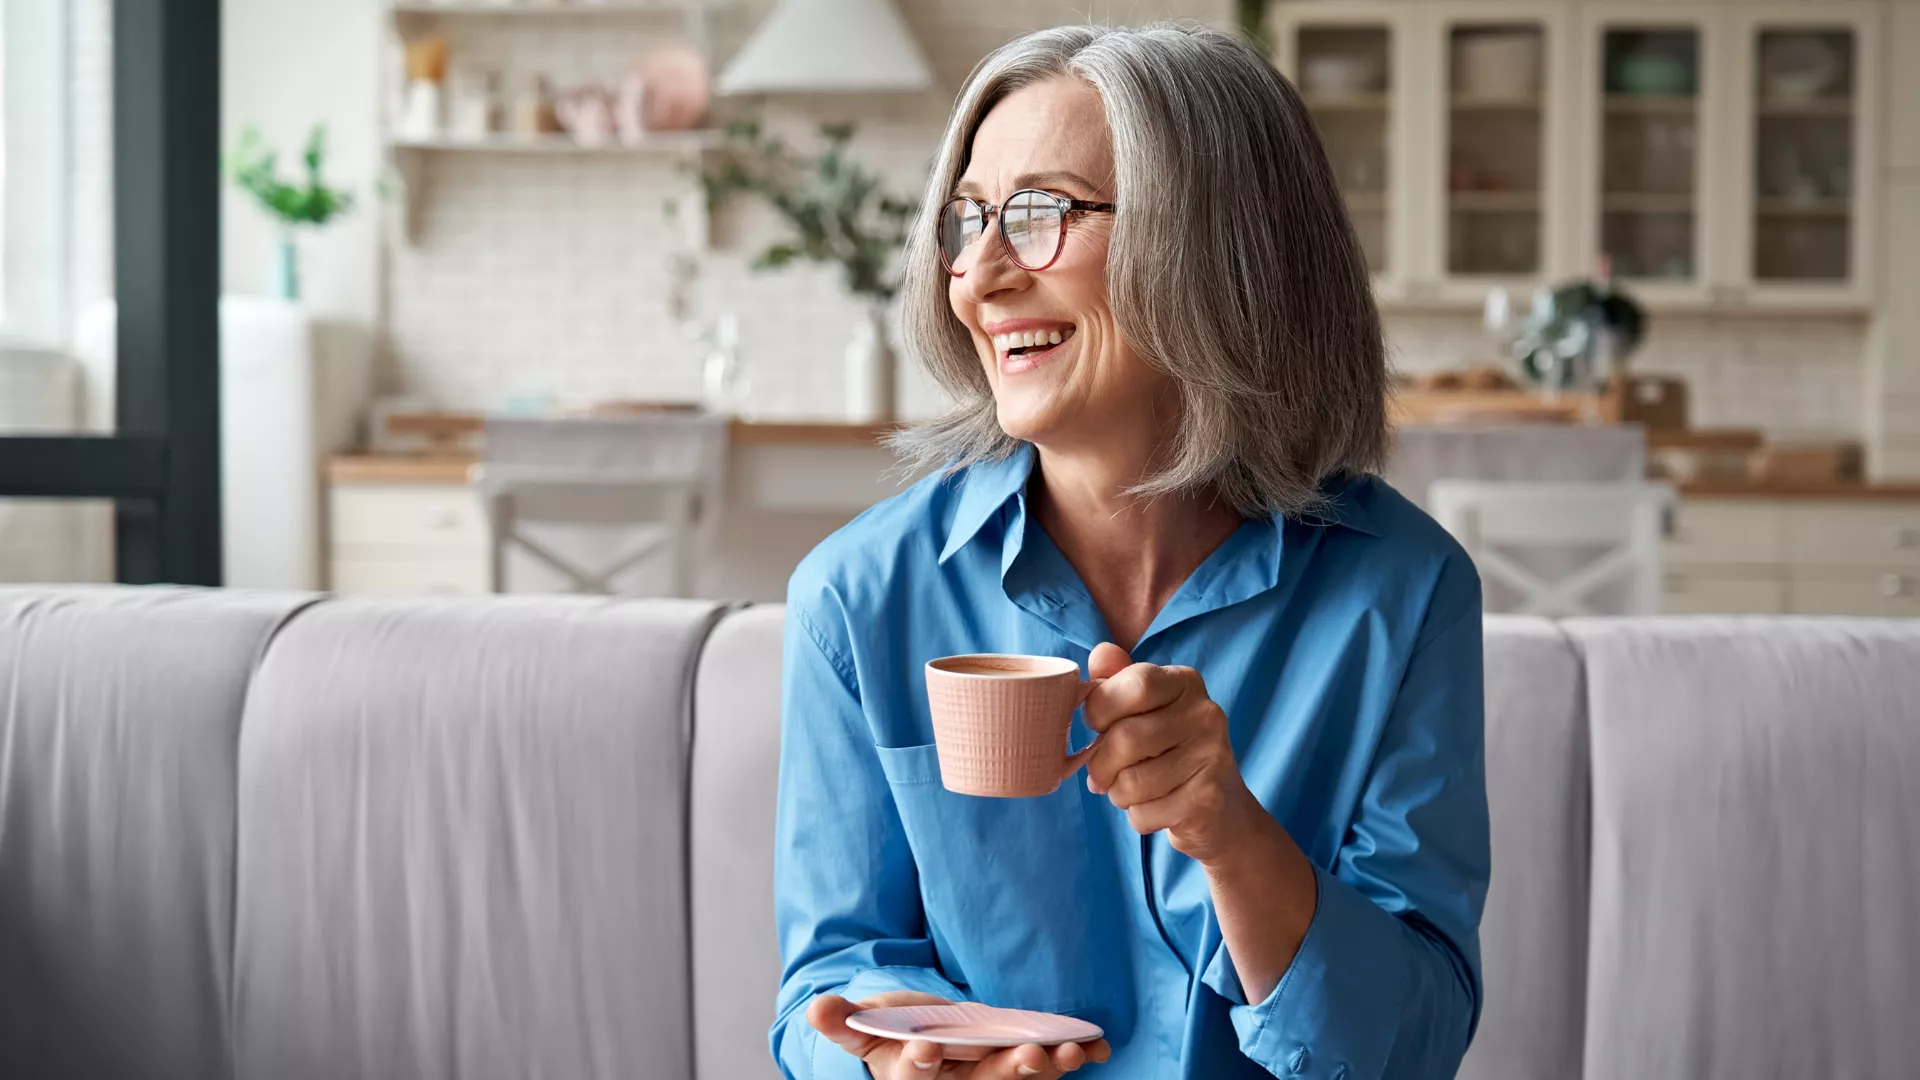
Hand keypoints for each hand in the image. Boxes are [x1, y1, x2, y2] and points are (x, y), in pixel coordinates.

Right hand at [807, 992, 1110, 1078]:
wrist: (924, 1037)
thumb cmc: (893, 1031)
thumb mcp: (864, 1025)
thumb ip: (844, 1021)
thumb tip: (815, 1008)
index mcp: (912, 1076)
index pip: (915, 1077)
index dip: (920, 1065)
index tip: (927, 1050)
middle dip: (1008, 1072)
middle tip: (1028, 1056)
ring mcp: (992, 1075)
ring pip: (1021, 1078)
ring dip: (1049, 1066)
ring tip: (1072, 1051)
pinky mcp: (1018, 1061)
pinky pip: (1048, 1064)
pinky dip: (1074, 1055)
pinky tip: (1098, 1046)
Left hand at [1081, 643, 1265, 863]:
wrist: (1221, 810)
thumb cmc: (1168, 752)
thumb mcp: (1145, 710)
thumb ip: (1118, 680)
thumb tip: (1100, 653)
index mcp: (1186, 683)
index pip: (1134, 684)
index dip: (1100, 709)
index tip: (1098, 726)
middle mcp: (1206, 714)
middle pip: (1125, 738)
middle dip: (1100, 765)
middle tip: (1103, 774)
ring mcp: (1213, 758)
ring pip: (1130, 782)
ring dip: (1118, 794)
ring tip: (1131, 791)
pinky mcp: (1208, 801)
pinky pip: (1144, 814)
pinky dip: (1137, 817)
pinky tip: (1156, 808)